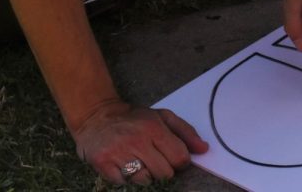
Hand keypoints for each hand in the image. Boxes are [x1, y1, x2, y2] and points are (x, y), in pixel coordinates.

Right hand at [73, 100, 208, 185]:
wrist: (97, 117)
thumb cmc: (135, 118)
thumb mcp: (162, 117)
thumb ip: (186, 132)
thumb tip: (204, 149)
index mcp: (154, 128)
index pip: (179, 157)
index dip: (181, 162)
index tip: (174, 158)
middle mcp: (137, 141)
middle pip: (164, 173)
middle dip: (164, 170)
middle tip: (155, 160)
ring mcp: (118, 153)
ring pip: (145, 181)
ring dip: (146, 175)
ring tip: (140, 162)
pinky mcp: (103, 164)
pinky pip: (124, 184)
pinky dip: (127, 179)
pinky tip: (125, 165)